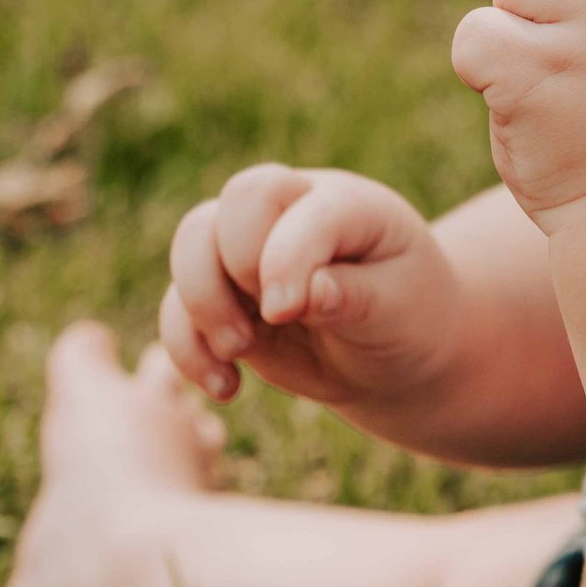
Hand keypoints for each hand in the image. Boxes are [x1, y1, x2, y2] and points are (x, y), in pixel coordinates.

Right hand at [162, 164, 453, 404]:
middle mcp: (290, 211)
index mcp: (341, 200)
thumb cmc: (407, 318)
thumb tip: (305, 294)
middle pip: (231, 204)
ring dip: (201, 305)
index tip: (287, 313)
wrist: (395, 355)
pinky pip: (177, 308)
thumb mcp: (398, 308)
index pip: (285, 200)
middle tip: (268, 324)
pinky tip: (226, 387)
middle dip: (232, 268)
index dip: (276, 254)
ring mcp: (250, 249)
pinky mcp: (224, 296)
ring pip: (191, 243)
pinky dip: (188, 348)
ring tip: (238, 354)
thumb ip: (353, 295)